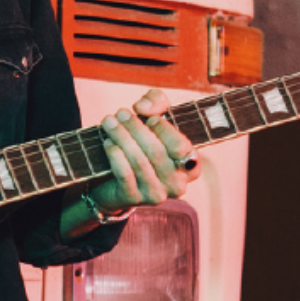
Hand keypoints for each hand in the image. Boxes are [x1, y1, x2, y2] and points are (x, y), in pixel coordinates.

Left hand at [90, 88, 198, 212]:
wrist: (116, 180)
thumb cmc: (143, 143)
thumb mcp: (154, 116)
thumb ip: (157, 101)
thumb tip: (144, 108)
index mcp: (191, 166)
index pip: (181, 146)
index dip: (164, 129)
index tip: (149, 117)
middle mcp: (178, 184)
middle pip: (157, 152)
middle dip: (136, 128)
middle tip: (121, 112)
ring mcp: (156, 195)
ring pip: (139, 161)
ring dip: (122, 137)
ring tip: (109, 122)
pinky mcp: (134, 199)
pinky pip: (124, 174)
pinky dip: (115, 155)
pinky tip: (108, 142)